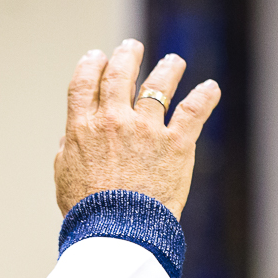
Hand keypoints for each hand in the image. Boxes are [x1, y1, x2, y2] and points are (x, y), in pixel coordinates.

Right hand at [54, 41, 220, 218]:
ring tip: (173, 62)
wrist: (117, 231)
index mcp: (82, 127)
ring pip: (158, 86)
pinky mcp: (176, 145)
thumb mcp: (64, 177)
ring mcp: (146, 130)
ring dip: (167, 69)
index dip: (91, 65)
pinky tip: (212, 88)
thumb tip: (71, 135)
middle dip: (126, 56)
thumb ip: (68, 150)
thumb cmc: (88, 212)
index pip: (84, 83)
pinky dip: (205, 97)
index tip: (98, 56)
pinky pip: (193, 112)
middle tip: (132, 47)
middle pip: (119, 75)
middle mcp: (113, 120)